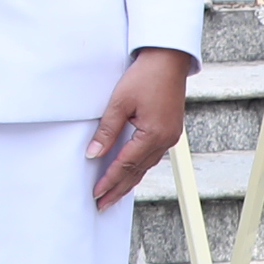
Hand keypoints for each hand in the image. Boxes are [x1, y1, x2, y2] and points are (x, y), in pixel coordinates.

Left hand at [87, 47, 194, 210]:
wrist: (168, 59)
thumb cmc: (145, 76)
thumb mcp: (120, 102)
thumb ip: (107, 130)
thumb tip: (93, 153)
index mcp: (153, 134)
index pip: (125, 165)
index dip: (109, 180)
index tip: (96, 193)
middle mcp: (165, 140)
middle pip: (137, 172)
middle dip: (118, 189)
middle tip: (102, 204)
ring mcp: (170, 137)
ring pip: (145, 166)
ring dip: (129, 181)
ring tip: (113, 194)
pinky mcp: (169, 131)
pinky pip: (151, 156)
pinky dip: (138, 167)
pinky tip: (130, 172)